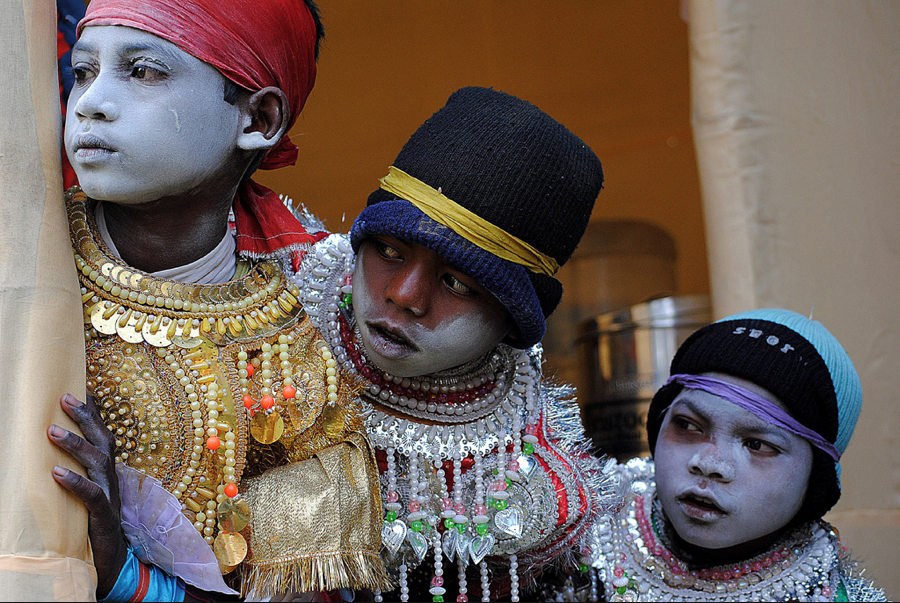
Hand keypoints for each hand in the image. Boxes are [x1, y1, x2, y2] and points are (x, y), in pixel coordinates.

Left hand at [48, 393, 127, 598]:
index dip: (93, 413)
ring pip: (98, 462)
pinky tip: (55, 473)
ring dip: (76, 444)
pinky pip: (91, 494)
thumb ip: (77, 475)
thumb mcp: (85, 497)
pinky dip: (75, 482)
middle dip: (86, 417)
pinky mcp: (104, 516)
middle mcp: (111, 478)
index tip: (79, 388)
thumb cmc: (94, 529)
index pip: (101, 435)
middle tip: (64, 397)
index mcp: (107, 472)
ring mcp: (110, 495)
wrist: (113, 565)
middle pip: (103, 440)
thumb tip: (52, 457)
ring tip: (51, 431)